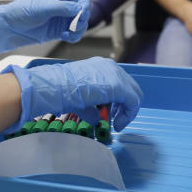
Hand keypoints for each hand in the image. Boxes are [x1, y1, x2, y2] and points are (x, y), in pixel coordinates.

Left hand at [0, 0, 91, 51]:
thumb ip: (63, 8)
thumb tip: (80, 9)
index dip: (85, 7)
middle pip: (85, 12)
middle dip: (82, 20)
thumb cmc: (23, 11)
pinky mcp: (61, 30)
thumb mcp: (44, 7)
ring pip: (81, 24)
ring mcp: (63, 18)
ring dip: (78, 30)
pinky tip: (65, 37)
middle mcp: (65, 4)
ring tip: (68, 34)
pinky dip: (74, 36)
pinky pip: (74, 33)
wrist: (11, 27)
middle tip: (74, 26)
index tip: (81, 15)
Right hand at [1, 56, 142, 131]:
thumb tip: (96, 118)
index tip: (113, 115)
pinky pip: (133, 101)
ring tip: (116, 123)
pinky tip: (118, 125)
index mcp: (101, 66)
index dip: (119, 102)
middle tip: (117, 120)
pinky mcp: (119, 86)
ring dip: (126, 111)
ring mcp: (116, 75)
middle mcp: (111, 67)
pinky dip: (128, 115)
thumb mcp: (81, 98)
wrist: (57, 87)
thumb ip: (92, 107)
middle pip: (130, 87)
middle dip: (125, 106)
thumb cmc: (62, 90)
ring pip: (134, 94)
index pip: (120, 83)